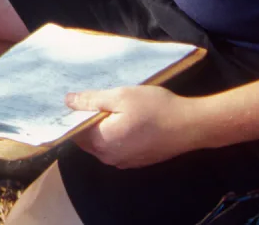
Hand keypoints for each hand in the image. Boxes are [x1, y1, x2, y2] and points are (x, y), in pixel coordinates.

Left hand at [65, 85, 206, 168]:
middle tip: (97, 98)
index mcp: (102, 142)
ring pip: (102, 142)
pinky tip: (127, 118)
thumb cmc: (156, 108)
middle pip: (87, 138)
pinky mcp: (136, 160)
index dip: (73, 114)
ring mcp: (124, 161)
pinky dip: (116, 133)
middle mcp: (109, 157)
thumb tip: (67, 101)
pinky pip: (116, 146)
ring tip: (113, 106)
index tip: (78, 99)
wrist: (191, 125)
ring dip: (103, 126)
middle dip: (88, 120)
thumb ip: (92, 100)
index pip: (74, 130)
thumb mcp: (121, 96)